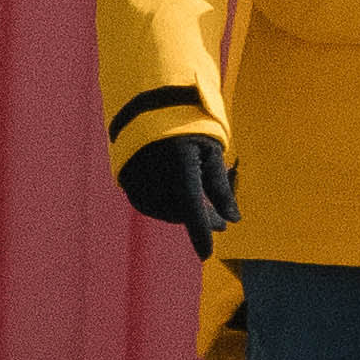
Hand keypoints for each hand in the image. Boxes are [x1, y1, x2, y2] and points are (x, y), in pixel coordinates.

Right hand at [117, 136, 234, 256]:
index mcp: (179, 160)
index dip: (199, 231)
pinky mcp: (125, 177)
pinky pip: (147, 204)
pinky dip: (164, 207)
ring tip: (200, 205)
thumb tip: (233, 221)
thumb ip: (221, 188)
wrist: (151, 104)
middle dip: (201, 219)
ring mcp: (136, 174)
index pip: (191, 205)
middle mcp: (154, 170)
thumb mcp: (212, 151)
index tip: (207, 255)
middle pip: (179, 210)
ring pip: (162, 210)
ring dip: (182, 213)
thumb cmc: (190, 127)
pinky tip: (178, 201)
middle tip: (220, 222)